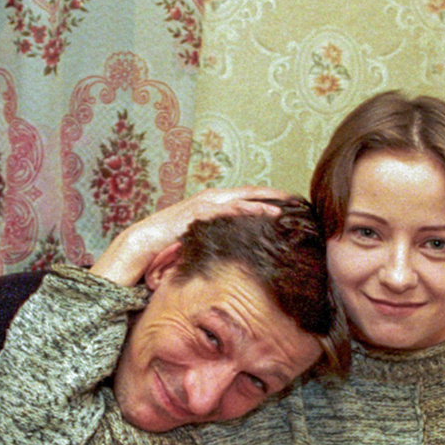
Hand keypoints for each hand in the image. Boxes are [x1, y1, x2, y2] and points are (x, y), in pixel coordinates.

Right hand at [89, 186, 294, 286]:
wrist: (146, 242)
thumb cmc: (173, 243)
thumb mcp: (202, 239)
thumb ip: (220, 238)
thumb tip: (239, 251)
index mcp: (215, 203)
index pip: (247, 198)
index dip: (268, 199)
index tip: (290, 204)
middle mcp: (213, 198)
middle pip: (251, 192)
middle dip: (275, 194)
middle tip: (298, 198)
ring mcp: (207, 203)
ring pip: (243, 198)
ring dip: (266, 200)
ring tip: (287, 205)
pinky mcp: (201, 211)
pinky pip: (230, 208)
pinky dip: (249, 208)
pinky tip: (266, 212)